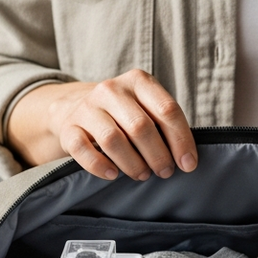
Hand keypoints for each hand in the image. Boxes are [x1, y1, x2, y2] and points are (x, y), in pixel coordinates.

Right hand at [6, 70, 197, 180]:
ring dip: (132, 164)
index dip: (181, 141)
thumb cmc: (124, 115)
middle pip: (141, 127)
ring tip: (142, 174)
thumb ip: (166, 126)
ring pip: (113, 140)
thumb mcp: (147, 109)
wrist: (76, 108)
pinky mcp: (69, 127)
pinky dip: (100, 166)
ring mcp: (87, 107)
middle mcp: (111, 90)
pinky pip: (83, 149)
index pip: (167, 110)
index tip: (188, 165)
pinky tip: (113, 175)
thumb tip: (187, 160)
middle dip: (158, 155)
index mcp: (138, 81)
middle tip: (165, 172)